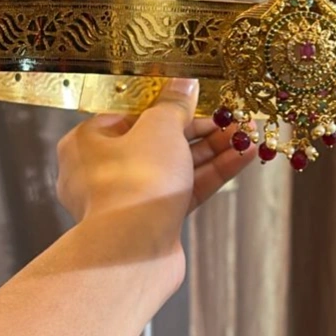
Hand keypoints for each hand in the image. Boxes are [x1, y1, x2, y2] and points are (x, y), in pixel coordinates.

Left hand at [55, 78, 255, 272]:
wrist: (133, 251)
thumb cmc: (133, 183)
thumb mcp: (159, 127)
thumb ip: (174, 104)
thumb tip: (184, 84)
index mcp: (88, 141)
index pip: (134, 113)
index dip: (171, 104)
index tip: (199, 98)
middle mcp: (104, 170)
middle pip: (160, 140)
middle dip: (202, 129)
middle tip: (232, 118)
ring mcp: (130, 197)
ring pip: (177, 165)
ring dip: (214, 149)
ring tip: (247, 135)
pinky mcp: (154, 219)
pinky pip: (186, 188)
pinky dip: (213, 172)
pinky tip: (242, 157)